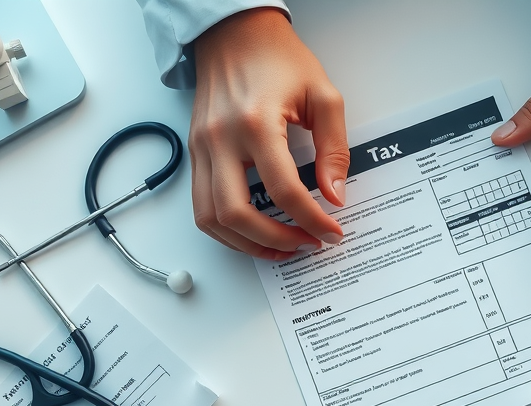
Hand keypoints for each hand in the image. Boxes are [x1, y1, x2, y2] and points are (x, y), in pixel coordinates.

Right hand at [191, 8, 348, 258]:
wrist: (236, 34)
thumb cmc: (279, 59)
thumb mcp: (323, 96)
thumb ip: (333, 149)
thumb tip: (335, 195)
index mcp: (255, 122)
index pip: (284, 189)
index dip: (312, 220)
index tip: (332, 232)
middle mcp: (221, 139)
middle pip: (238, 214)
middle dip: (276, 241)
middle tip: (307, 244)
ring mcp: (201, 148)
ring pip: (211, 218)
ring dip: (247, 244)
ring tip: (281, 247)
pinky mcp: (195, 153)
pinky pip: (201, 206)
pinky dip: (227, 229)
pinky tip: (255, 232)